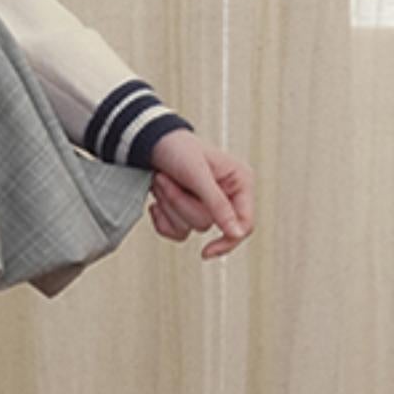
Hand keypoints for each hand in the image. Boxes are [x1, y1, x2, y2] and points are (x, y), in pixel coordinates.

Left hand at [144, 129, 253, 259]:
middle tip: (167, 180)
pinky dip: (162, 217)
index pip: (244, 224)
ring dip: (169, 206)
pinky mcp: (187, 212)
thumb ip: (218, 204)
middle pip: (207, 224)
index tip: (206, 252)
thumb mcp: (198, 174)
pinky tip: (157, 198)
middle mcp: (226, 196)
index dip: (228, 241)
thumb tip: (236, 232)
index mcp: (239, 183)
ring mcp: (205, 205)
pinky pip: (176, 231)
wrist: (150, 142)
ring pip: (189, 227)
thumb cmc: (178, 148)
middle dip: (181, 204)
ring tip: (162, 181)